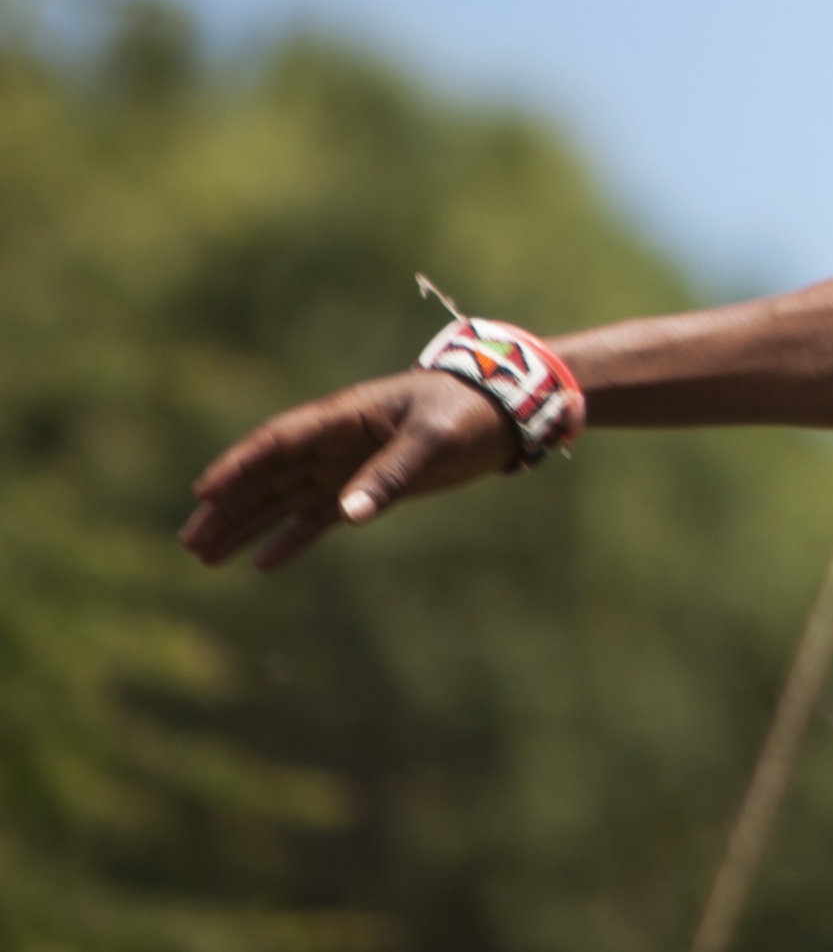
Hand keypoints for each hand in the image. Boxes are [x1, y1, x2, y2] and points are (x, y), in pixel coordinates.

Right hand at [179, 371, 516, 572]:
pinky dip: (290, 539)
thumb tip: (346, 514)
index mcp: (343, 417)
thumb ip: (390, 473)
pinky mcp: (367, 488)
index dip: (238, 465)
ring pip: (284, 500)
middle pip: (268, 476)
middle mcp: (335, 443)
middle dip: (228, 507)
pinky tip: (262, 563)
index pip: (277, 441)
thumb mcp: (433, 438)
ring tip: (205, 555)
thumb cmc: (466, 411)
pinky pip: (317, 517)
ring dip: (247, 526)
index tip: (202, 492)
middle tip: (189, 542)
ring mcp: (347, 466)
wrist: (502, 413)